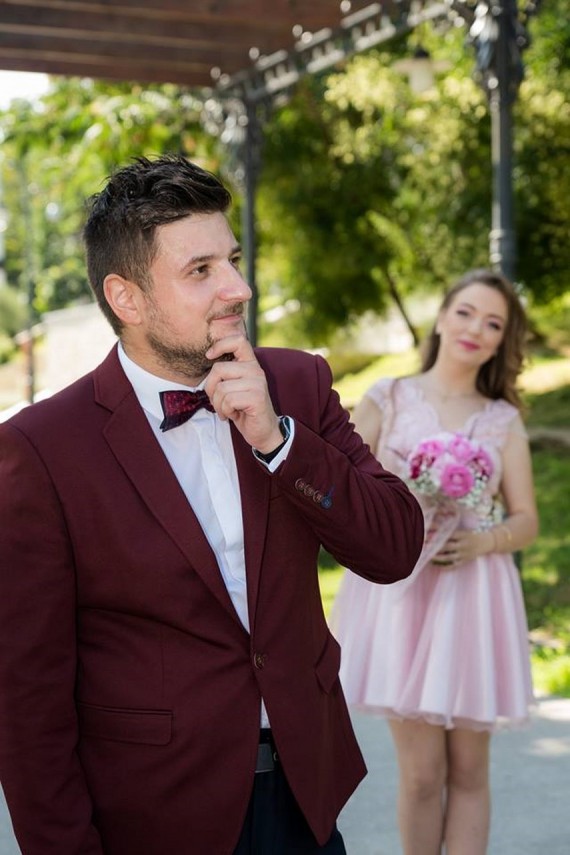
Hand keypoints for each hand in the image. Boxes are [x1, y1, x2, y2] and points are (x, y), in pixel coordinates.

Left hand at [204, 333, 282, 452]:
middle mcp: (256, 370)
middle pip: (218, 369)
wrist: (263, 431)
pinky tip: (234, 415)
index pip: (238, 340)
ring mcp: (258, 383)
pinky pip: (228, 400)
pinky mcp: (257, 397)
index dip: (220, 344)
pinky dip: (225, 411)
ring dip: (218, 404)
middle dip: (210, 389)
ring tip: (227, 410)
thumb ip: (225, 374)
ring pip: (221, 388)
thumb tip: (208, 358)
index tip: (209, 356)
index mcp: (250, 364)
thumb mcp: (234, 387)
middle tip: (217, 401)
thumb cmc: (244, 409)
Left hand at [432, 529, 493, 568]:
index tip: (427, 536)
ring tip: (427, 556)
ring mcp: (464, 554)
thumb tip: (433, 529)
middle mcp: (463, 545)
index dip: (437, 535)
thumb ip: (451, 531)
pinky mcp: (465, 561)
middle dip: (435, 547)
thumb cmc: (470, 535)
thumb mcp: (463, 531)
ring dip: (437, 557)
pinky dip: (444, 566)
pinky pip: (453, 565)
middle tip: (424, 546)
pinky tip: (435, 565)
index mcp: (463, 535)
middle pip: (447, 546)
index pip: (448, 535)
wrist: (485, 543)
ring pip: (449, 557)